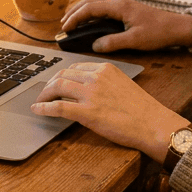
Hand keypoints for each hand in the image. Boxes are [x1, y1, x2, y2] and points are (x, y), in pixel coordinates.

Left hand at [32, 62, 189, 161]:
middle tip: (44, 93)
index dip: (61, 76)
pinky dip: (44, 108)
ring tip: (40, 102)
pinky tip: (38, 110)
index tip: (56, 83)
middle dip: (49, 84)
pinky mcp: (88, 112)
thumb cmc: (142, 110)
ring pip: (57, 87)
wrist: (153, 124)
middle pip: (63, 74)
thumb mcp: (123, 85)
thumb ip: (104, 83)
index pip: (75, 67)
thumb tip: (87, 91)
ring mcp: (91, 94)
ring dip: (44, 95)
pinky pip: (59, 107)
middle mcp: (96, 77)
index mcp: (105, 69)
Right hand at [61, 0, 191, 52]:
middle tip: (63, 25)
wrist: (178, 27)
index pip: (91, 8)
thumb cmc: (160, 32)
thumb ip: (113, 42)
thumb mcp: (135, 40)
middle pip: (90, 2)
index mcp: (120, 6)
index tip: (65, 28)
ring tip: (71, 20)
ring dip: (82, 10)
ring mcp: (123, 4)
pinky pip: (104, 6)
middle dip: (74, 12)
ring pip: (96, 2)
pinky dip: (92, 11)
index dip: (75, 17)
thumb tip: (95, 45)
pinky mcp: (127, 9)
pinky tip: (89, 20)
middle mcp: (120, 2)